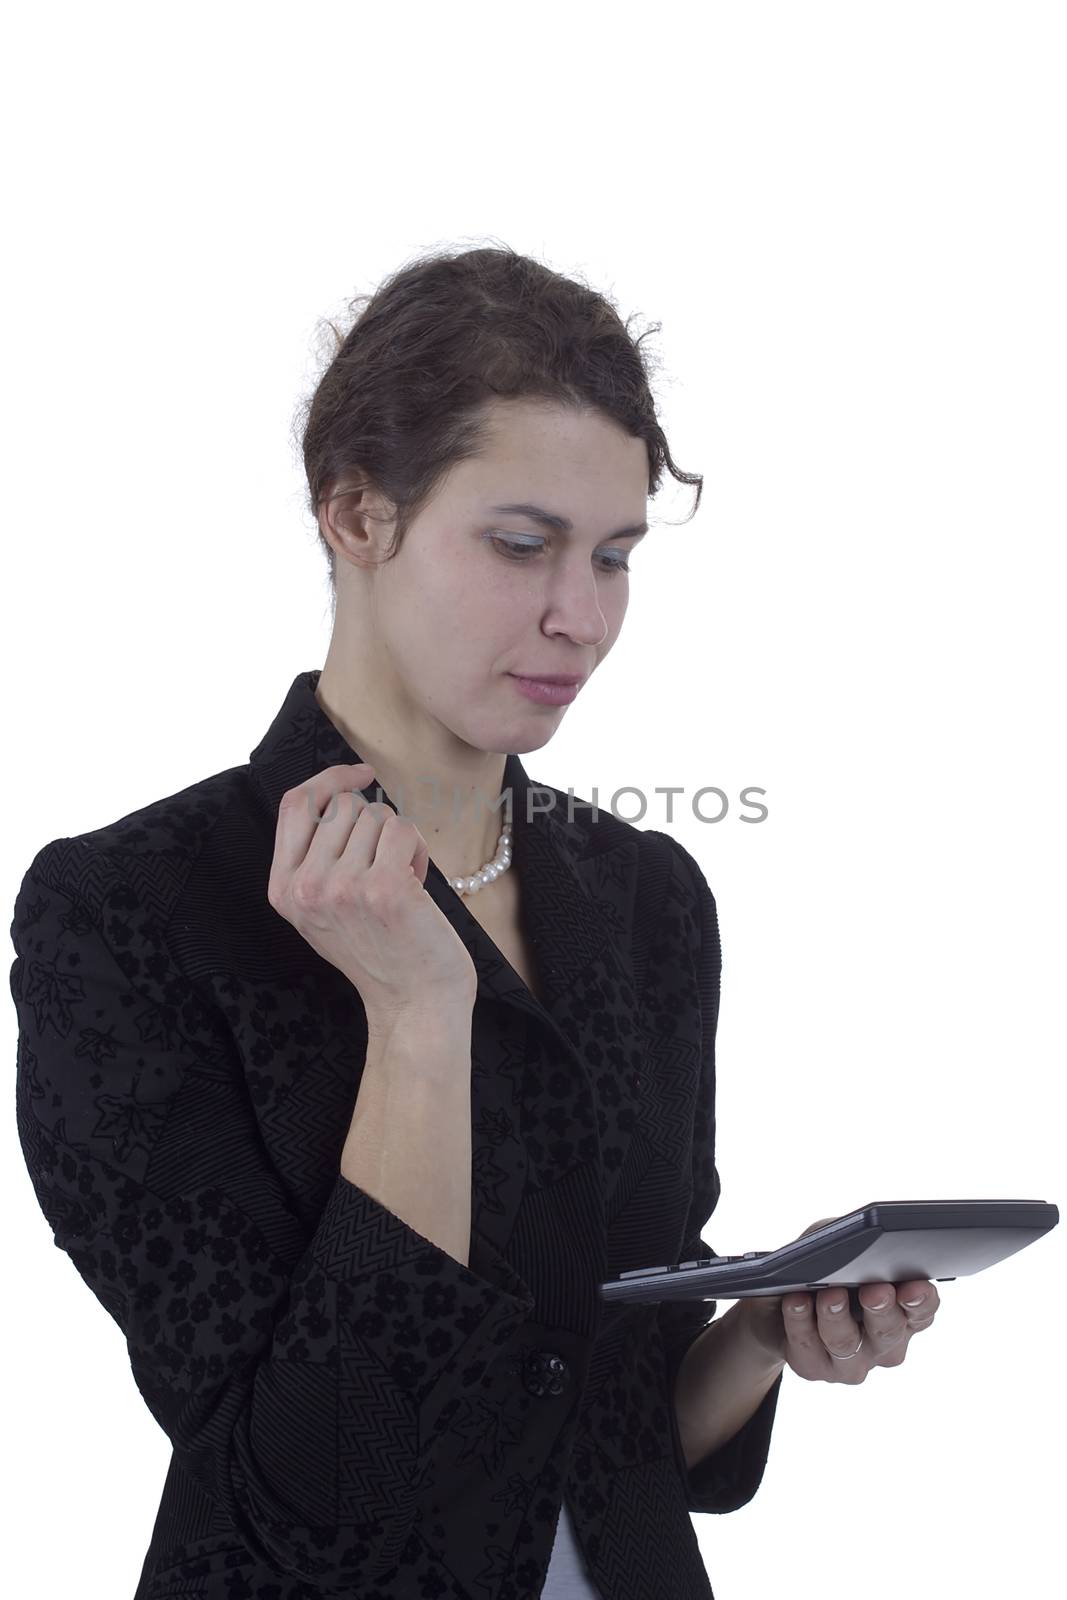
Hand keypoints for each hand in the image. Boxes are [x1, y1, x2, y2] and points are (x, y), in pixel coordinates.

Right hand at [267, 762, 477, 1021]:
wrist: (414, 1003)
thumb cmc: (380, 950)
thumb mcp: (324, 908)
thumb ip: (315, 857)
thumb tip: (337, 792)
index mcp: (283, 889)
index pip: (294, 804)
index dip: (328, 778)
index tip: (359, 773)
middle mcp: (305, 887)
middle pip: (344, 806)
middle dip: (375, 825)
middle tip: (387, 866)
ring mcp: (341, 887)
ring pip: (376, 815)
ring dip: (398, 840)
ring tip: (401, 881)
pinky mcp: (382, 887)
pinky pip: (402, 828)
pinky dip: (418, 848)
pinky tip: (417, 883)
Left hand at [738, 1217, 939, 1382]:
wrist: (778, 1301)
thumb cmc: (821, 1265)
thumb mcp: (837, 1242)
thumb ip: (853, 1239)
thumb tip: (856, 1240)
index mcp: (902, 1312)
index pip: (922, 1309)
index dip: (921, 1300)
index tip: (914, 1287)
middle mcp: (884, 1343)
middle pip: (888, 1330)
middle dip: (881, 1309)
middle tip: (874, 1291)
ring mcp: (852, 1362)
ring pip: (847, 1342)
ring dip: (836, 1316)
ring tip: (829, 1294)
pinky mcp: (815, 1368)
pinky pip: (807, 1347)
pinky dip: (800, 1321)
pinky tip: (796, 1302)